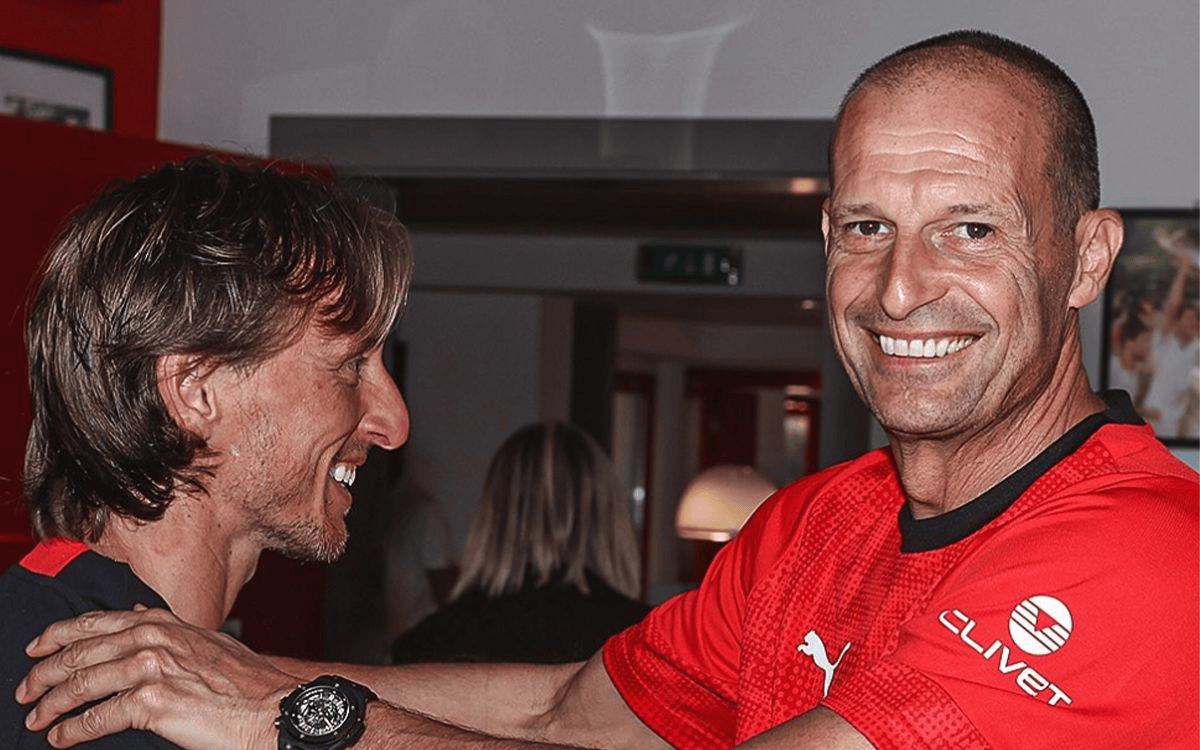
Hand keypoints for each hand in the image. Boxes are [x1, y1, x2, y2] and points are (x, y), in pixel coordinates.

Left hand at [16, 607, 297, 748]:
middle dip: (45, 672)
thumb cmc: (249, 684)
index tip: (38, 646)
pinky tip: (61, 737)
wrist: (274, 706)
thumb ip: (172, 634)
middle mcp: (155, 639)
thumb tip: (142, 621)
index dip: (61, 633)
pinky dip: (72, 729)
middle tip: (26, 690)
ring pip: (82, 683)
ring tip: (36, 718)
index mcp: (167, 624)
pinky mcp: (151, 702)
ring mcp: (152, 668)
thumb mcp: (209, 644)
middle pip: (81, 651)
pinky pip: (97, 717)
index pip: (100, 621)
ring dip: (51, 704)